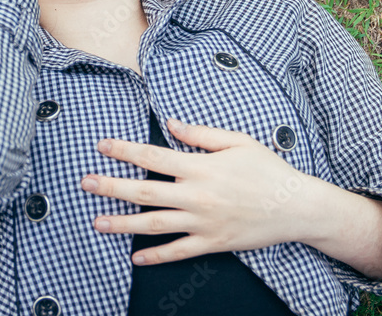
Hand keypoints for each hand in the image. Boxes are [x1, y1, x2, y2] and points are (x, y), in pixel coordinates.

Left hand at [80, 119, 317, 265]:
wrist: (294, 206)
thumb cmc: (268, 169)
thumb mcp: (238, 142)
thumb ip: (201, 134)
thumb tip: (171, 124)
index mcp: (202, 167)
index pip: (155, 157)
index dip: (125, 150)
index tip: (103, 145)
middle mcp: (198, 196)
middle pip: (145, 191)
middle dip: (112, 187)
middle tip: (86, 183)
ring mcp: (203, 222)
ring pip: (155, 224)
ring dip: (123, 223)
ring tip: (98, 221)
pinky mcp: (212, 243)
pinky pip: (178, 251)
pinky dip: (156, 255)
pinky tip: (136, 257)